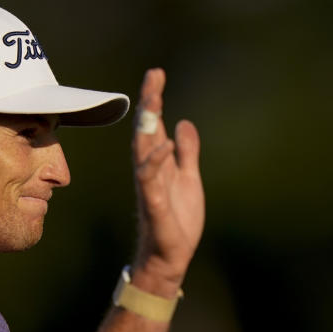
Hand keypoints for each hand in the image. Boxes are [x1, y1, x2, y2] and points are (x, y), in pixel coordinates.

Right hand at [130, 68, 204, 296]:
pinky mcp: (154, 205)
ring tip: (153, 101)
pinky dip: (156, 162)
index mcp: (159, 163)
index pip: (153, 126)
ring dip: (147, 126)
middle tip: (154, 75)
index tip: (157, 74)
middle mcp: (150, 170)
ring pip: (143, 150)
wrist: (170, 257)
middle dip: (149, 102)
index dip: (154, 100)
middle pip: (146, 130)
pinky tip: (166, 145)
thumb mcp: (189, 179)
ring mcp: (149, 186)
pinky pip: (150, 180)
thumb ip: (188, 153)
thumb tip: (185, 123)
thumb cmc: (177, 220)